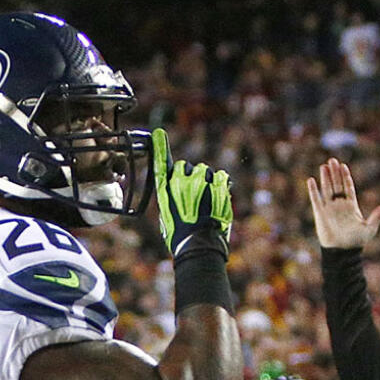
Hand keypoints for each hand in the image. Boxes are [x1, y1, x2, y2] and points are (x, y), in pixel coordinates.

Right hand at [152, 128, 231, 257]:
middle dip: (191, 177)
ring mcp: (201, 182)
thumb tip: (178, 190)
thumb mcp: (167, 217)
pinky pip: (220, 176)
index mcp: (165, 189)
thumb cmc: (181, 236)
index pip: (161, 163)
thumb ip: (172, 198)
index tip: (159, 134)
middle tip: (195, 195)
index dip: (161, 147)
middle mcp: (181, 182)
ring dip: (206, 180)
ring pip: (205, 171)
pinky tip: (218, 194)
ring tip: (207, 199)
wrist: (199, 246)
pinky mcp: (217, 186)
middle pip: (187, 167)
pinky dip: (220, 183)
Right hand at [306, 158, 379, 249]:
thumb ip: (377, 216)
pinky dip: (313, 190)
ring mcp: (329, 209)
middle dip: (335, 173)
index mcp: (351, 207)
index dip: (345, 177)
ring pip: (327, 189)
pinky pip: (316, 200)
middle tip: (332, 160)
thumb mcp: (369, 228)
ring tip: (324, 166)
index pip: (348, 188)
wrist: (342, 252)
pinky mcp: (320, 214)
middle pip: (336, 185)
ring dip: (325, 178)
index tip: (344, 166)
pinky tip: (311, 180)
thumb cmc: (356, 242)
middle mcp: (339, 205)